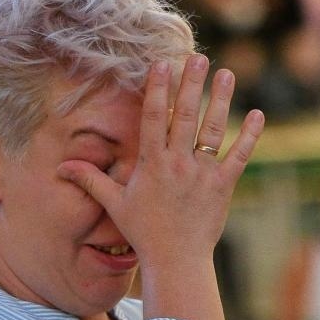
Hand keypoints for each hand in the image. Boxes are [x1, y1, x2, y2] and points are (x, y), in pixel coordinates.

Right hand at [59, 55, 263, 277]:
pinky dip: (249, 137)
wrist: (176, 262)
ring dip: (221, 100)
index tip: (163, 63)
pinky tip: (257, 115)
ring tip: (227, 74)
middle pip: (186, 116)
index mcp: (152, 165)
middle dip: (192, 84)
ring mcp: (203, 175)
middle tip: (199, 57)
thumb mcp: (116, 205)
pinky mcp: (223, 187)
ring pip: (213, 130)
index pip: (154, 118)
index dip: (158, 89)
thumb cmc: (144, 233)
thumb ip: (92, 181)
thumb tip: (62, 168)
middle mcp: (178, 165)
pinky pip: (239, 157)